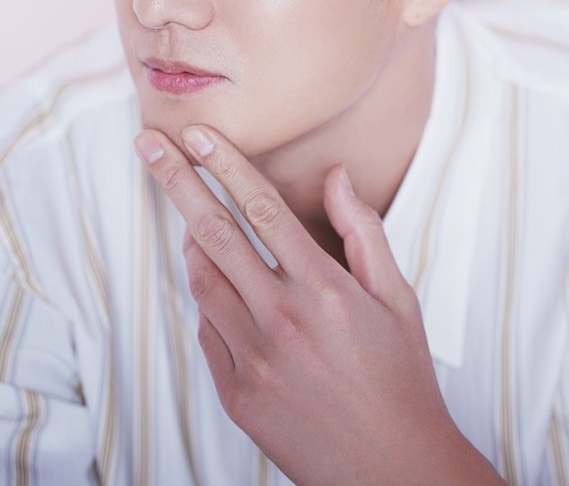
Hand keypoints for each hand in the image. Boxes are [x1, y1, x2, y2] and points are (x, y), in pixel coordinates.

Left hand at [135, 126, 503, 485]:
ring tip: (189, 212)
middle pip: (216, 234)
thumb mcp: (397, 298)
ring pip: (203, 280)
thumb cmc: (401, 377)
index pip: (262, 209)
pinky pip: (207, 330)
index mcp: (324, 290)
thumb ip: (361, 230)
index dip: (227, 164)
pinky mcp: (236, 394)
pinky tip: (218, 283)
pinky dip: (207, 296)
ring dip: (190, 239)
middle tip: (149, 144)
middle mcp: (281, 320)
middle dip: (178, 182)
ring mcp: (253, 360)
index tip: (199, 134)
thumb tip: (336, 176)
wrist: (391, 469)